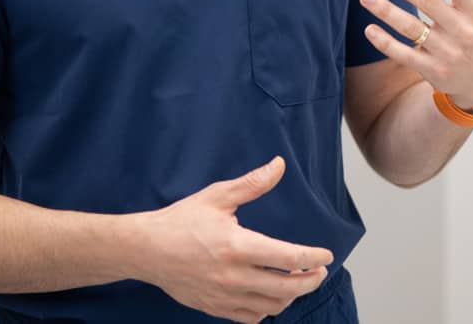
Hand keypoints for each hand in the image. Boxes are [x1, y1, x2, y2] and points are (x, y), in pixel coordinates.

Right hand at [134, 156, 332, 322]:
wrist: (146, 250)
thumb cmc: (181, 221)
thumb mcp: (217, 196)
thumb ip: (252, 183)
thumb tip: (279, 165)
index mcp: (238, 246)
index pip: (288, 257)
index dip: (314, 258)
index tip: (326, 255)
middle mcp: (233, 276)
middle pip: (286, 288)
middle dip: (310, 281)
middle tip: (320, 272)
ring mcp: (223, 296)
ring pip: (271, 306)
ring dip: (291, 296)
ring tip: (297, 281)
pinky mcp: (214, 307)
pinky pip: (250, 317)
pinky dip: (267, 310)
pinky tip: (271, 296)